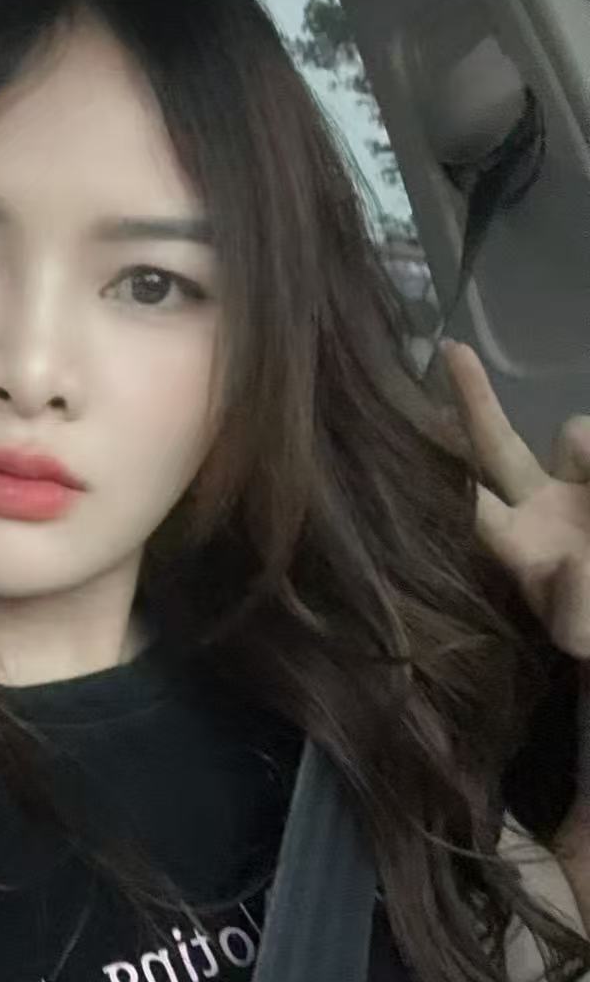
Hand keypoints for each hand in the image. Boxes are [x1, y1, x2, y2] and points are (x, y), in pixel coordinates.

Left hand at [441, 341, 589, 659]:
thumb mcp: (586, 630)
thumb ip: (577, 615)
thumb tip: (567, 565)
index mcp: (520, 544)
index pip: (473, 505)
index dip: (449, 478)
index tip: (411, 437)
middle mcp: (538, 506)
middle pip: (498, 444)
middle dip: (476, 399)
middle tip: (451, 351)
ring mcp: (576, 484)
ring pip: (575, 433)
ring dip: (588, 452)